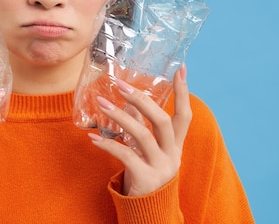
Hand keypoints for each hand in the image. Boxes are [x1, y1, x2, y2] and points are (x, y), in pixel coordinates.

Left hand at [89, 65, 191, 195]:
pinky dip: (108, 144)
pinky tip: (93, 137)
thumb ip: (142, 126)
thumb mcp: (148, 150)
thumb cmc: (146, 174)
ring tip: (101, 103)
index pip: (185, 115)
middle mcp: (172, 155)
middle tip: (120, 85)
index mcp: (176, 146)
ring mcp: (160, 167)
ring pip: (142, 135)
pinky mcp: (145, 179)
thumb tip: (130, 100)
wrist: (148, 212)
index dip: (183, 93)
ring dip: (119, 117)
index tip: (180, 68)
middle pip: (162, 121)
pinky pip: (125, 155)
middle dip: (141, 100)